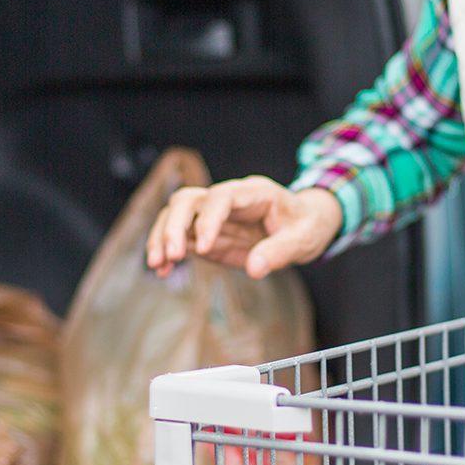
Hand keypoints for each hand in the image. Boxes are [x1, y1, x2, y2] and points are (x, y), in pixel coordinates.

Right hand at [145, 176, 341, 279]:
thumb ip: (280, 251)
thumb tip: (255, 269)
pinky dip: (168, 252)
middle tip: (170, 256)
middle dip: (174, 226)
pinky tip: (162, 271)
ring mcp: (214, 215)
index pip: (222, 197)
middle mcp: (229, 199)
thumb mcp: (304, 238)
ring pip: (176, 215)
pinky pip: (180, 237)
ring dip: (162, 238)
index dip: (208, 220)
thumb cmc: (307, 225)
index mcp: (255, 193)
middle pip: (189, 200)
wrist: (306, 223)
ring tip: (157, 266)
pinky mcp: (208, 233)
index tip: (201, 248)